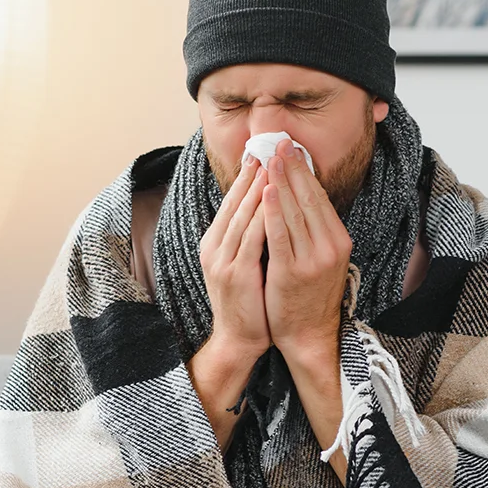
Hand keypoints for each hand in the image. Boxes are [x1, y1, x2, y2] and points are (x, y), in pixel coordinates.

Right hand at [198, 151, 272, 357]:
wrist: (238, 339)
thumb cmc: (247, 302)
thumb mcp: (242, 264)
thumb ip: (247, 238)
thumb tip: (263, 209)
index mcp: (214, 244)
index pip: (230, 203)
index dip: (245, 177)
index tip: (259, 153)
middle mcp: (214, 248)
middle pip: (234, 203)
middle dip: (252, 174)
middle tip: (267, 147)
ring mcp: (223, 261)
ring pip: (242, 216)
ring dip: (258, 188)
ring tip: (272, 163)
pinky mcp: (237, 274)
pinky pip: (252, 238)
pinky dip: (263, 215)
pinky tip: (274, 197)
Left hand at [259, 137, 351, 363]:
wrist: (308, 333)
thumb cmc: (310, 294)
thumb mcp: (322, 258)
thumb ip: (315, 230)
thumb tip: (303, 194)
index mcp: (339, 241)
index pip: (320, 198)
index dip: (305, 171)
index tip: (292, 149)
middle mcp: (330, 248)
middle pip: (309, 199)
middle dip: (292, 168)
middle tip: (279, 143)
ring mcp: (312, 260)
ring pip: (295, 212)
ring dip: (281, 182)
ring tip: (269, 158)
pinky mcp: (292, 272)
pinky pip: (281, 235)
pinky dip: (273, 211)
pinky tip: (266, 192)